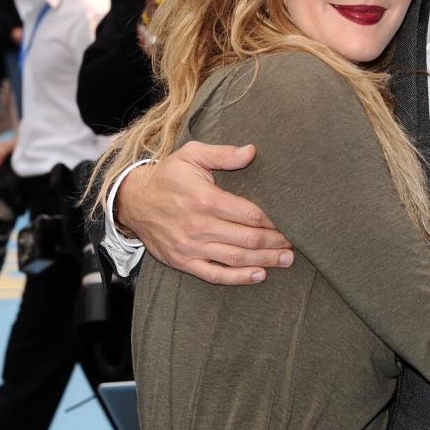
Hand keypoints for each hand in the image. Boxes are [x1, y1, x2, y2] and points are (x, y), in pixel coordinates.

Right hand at [115, 142, 294, 285]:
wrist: (133, 201)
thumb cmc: (168, 176)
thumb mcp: (192, 155)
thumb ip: (223, 154)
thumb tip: (252, 151)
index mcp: (205, 199)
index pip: (249, 214)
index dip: (273, 221)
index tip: (291, 222)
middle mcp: (199, 226)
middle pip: (247, 239)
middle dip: (275, 242)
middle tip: (296, 244)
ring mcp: (191, 247)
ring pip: (236, 258)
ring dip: (265, 261)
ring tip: (286, 260)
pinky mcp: (183, 261)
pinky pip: (214, 275)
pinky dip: (238, 278)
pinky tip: (259, 275)